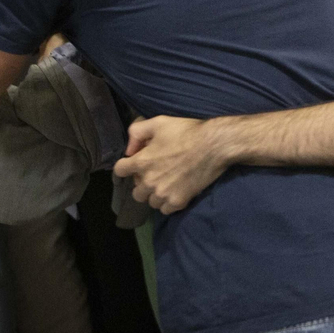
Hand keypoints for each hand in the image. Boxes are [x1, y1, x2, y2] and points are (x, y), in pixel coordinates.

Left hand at [113, 116, 228, 213]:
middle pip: (135, 192)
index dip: (126, 166)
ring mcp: (163, 194)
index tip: (136, 163)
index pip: (119, 171)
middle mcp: (148, 182)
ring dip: (155, 194)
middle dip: (142, 183)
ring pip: (150, 202)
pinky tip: (175, 192)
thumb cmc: (186, 132)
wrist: (214, 145)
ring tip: (167, 184)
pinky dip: (168, 203)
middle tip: (156, 173)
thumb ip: (137, 132)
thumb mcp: (158, 122)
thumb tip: (130, 149)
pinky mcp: (178, 202)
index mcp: (141, 162)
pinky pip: (165, 210)